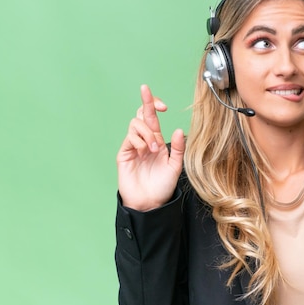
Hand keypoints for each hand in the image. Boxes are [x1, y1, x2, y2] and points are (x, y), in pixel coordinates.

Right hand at [117, 85, 184, 210]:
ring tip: (154, 149)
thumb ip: (178, 148)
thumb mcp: (175, 166)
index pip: (152, 117)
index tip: (164, 105)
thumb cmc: (163, 186)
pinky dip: (139, 141)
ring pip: (136, 124)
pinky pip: (130, 138)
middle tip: (156, 102)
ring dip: (148, 133)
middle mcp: (144, 140)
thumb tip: (179, 129)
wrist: (150, 203)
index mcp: (157, 140)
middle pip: (141, 114)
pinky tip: (145, 152)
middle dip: (147, 102)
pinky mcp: (124, 154)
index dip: (154, 106)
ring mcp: (133, 146)